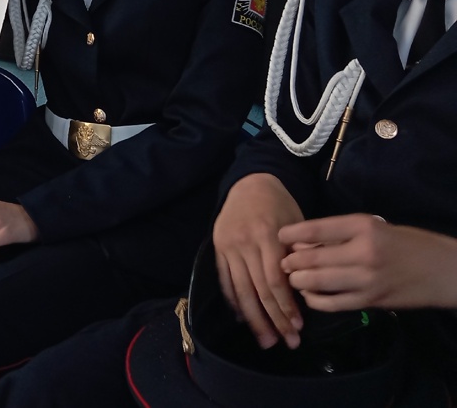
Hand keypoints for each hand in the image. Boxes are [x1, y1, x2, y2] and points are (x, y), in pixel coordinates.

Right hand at [213, 172, 305, 349]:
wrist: (250, 183)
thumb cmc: (279, 205)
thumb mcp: (296, 223)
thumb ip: (300, 253)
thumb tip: (308, 289)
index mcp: (266, 235)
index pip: (275, 280)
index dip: (286, 307)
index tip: (298, 327)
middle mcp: (244, 243)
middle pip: (258, 290)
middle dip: (273, 320)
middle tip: (287, 342)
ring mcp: (228, 246)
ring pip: (240, 290)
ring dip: (254, 319)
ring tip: (266, 340)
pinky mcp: (218, 248)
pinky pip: (225, 280)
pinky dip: (234, 301)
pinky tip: (243, 319)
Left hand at [280, 215, 456, 310]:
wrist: (443, 270)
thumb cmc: (406, 243)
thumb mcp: (373, 228)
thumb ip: (340, 234)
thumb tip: (302, 243)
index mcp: (363, 227)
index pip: (316, 228)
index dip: (292, 233)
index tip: (279, 236)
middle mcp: (363, 252)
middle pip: (312, 258)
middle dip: (291, 262)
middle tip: (282, 262)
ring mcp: (367, 280)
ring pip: (319, 282)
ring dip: (299, 281)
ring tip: (293, 278)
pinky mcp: (371, 301)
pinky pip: (333, 303)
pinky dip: (316, 300)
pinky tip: (310, 296)